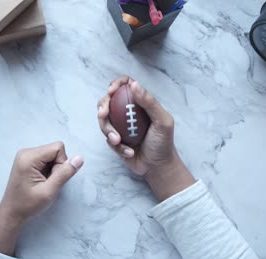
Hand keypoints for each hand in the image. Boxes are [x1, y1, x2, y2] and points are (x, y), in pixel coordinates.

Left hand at [0, 142, 83, 255]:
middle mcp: (26, 152)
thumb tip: (79, 158)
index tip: (53, 179)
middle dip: (57, 166)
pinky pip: (46, 159)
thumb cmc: (28, 205)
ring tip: (43, 182)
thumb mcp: (49, 191)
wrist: (11, 213)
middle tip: (47, 182)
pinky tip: (40, 180)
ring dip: (53, 169)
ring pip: (52, 155)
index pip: (58, 148)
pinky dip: (48, 169)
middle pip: (55, 150)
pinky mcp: (27, 160)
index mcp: (29, 157)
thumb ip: (65, 173)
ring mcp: (26, 155)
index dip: (62, 163)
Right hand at [98, 76, 194, 201]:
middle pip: (107, 101)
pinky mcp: (115, 140)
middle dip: (102, 106)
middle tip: (103, 114)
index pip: (124, 86)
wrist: (158, 167)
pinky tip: (129, 152)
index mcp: (139, 103)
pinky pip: (107, 139)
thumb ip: (150, 102)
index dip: (115, 85)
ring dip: (108, 130)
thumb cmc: (163, 142)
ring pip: (103, 120)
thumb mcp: (162, 121)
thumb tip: (134, 84)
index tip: (111, 91)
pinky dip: (117, 146)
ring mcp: (119, 126)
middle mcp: (127, 112)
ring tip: (118, 141)